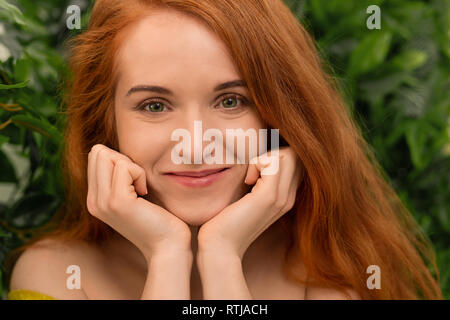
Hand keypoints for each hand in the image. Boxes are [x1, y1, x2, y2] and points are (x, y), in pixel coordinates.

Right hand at [86, 144, 191, 259]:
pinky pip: (125, 166)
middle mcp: (93, 201)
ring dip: (133, 167)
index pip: (95, 155)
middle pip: (98, 152)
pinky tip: (145, 194)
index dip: (120, 160)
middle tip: (138, 183)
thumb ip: (120, 176)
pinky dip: (140, 174)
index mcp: (95, 198)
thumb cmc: (158, 217)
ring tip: (141, 190)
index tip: (134, 182)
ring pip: (108, 156)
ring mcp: (102, 202)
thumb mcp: (133, 194)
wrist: (167, 246)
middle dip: (124, 160)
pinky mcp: (117, 201)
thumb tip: (113, 151)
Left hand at [197, 146, 302, 259]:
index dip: (274, 157)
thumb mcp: (245, 196)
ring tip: (249, 177)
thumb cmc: (225, 220)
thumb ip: (255, 180)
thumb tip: (256, 158)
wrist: (220, 246)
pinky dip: (258, 163)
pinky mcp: (269, 197)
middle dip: (271, 154)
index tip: (254, 172)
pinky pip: (273, 162)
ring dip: (265, 157)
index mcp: (285, 198)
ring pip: (288, 155)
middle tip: (251, 172)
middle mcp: (288, 198)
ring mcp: (282, 198)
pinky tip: (247, 180)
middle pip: (294, 155)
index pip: (293, 161)